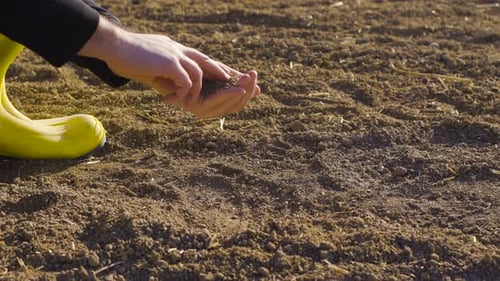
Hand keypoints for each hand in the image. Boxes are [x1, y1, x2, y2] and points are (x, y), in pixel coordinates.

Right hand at [79, 17, 230, 98]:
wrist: (113, 45)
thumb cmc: (127, 56)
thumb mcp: (151, 63)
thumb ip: (165, 70)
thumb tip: (170, 83)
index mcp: (176, 49)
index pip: (201, 58)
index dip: (216, 67)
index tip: (229, 75)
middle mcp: (179, 50)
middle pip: (208, 61)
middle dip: (223, 74)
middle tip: (238, 86)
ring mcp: (175, 55)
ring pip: (199, 74)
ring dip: (196, 91)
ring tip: (191, 104)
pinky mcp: (169, 63)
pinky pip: (186, 80)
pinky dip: (183, 92)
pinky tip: (172, 99)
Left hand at [156, 68, 260, 117]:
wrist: (162, 69)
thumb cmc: (188, 69)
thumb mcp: (216, 74)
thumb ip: (234, 81)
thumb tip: (260, 90)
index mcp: (216, 103)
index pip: (238, 102)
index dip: (249, 93)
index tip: (258, 83)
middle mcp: (210, 110)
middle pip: (236, 105)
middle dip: (247, 91)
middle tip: (254, 76)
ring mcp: (202, 110)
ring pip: (229, 106)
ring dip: (241, 93)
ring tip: (249, 79)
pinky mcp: (195, 108)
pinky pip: (216, 104)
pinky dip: (228, 97)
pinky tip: (238, 89)